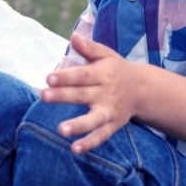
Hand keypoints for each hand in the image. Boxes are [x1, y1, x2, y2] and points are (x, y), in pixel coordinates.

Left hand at [40, 36, 139, 153]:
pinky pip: (101, 136)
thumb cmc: (115, 69)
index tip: (49, 78)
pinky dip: (89, 143)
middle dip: (63, 96)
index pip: (81, 75)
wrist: (143, 89)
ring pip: (93, 120)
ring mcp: (109, 111)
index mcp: (102, 74)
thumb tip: (74, 36)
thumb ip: (89, 47)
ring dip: (78, 125)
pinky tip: (74, 149)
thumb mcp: (106, 54)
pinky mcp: (112, 125)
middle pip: (82, 95)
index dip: (65, 77)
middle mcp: (105, 93)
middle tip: (43, 96)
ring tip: (61, 130)